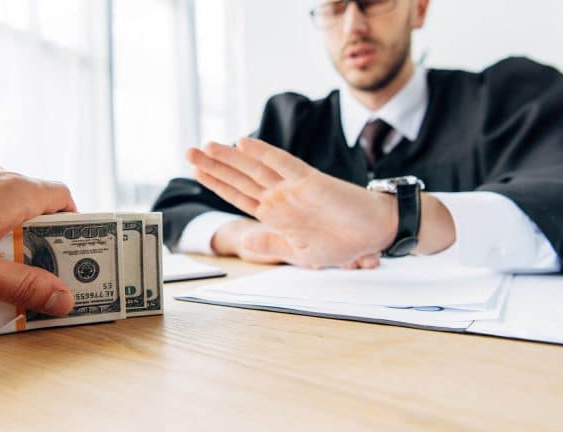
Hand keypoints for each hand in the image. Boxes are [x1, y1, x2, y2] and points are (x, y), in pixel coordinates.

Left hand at [188, 137, 454, 267]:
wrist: (374, 233)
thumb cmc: (342, 241)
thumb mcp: (300, 250)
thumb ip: (271, 243)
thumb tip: (244, 240)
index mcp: (275, 214)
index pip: (238, 195)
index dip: (216, 183)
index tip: (195, 171)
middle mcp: (279, 197)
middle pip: (240, 178)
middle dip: (213, 166)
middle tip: (188, 151)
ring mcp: (292, 187)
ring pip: (255, 168)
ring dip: (231, 157)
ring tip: (207, 145)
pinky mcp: (310, 181)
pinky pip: (283, 163)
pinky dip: (264, 153)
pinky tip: (244, 142)